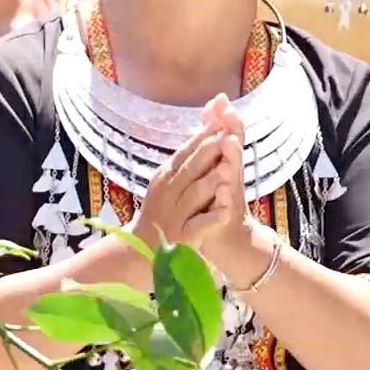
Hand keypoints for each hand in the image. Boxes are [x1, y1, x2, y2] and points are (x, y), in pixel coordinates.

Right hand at [132, 122, 228, 248]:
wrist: (142, 248)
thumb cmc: (161, 210)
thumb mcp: (168, 183)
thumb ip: (185, 161)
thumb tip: (203, 130)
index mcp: (166, 177)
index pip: (185, 152)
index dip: (202, 137)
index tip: (220, 121)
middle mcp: (168, 193)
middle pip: (189, 170)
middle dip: (207, 154)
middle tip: (225, 137)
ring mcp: (174, 215)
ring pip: (194, 196)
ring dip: (210, 183)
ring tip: (228, 172)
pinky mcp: (183, 237)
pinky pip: (199, 226)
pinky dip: (213, 219)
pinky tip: (227, 212)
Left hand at [188, 97, 280, 286]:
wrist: (224, 238)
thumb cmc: (214, 199)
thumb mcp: (211, 167)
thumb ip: (209, 140)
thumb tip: (210, 112)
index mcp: (224, 163)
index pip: (225, 136)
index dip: (222, 119)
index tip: (221, 99)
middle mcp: (232, 176)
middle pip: (234, 151)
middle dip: (232, 132)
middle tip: (232, 114)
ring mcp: (231, 196)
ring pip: (232, 175)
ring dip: (231, 160)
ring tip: (228, 143)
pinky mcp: (226, 217)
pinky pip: (226, 206)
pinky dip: (225, 198)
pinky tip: (224, 189)